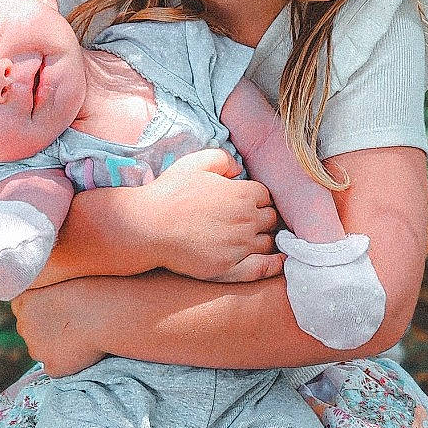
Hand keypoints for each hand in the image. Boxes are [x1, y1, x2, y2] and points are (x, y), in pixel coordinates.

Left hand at [11, 282, 105, 376]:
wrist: (103, 315)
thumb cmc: (91, 293)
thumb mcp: (61, 283)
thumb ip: (47, 296)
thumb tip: (52, 307)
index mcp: (24, 302)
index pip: (20, 307)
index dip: (38, 310)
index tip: (54, 309)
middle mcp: (24, 326)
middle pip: (28, 331)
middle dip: (42, 329)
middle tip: (67, 325)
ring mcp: (36, 349)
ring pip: (39, 350)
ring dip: (52, 347)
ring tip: (77, 338)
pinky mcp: (52, 366)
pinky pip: (54, 367)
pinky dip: (64, 363)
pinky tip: (80, 352)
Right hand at [139, 149, 281, 282]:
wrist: (147, 227)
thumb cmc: (170, 193)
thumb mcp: (195, 162)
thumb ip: (224, 159)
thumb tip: (238, 170)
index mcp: (244, 194)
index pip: (265, 196)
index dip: (255, 198)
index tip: (243, 202)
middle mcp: (247, 220)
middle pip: (270, 219)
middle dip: (261, 217)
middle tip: (245, 219)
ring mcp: (240, 246)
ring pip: (267, 242)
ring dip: (262, 238)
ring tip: (250, 238)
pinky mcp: (229, 267)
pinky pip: (262, 267)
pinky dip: (274, 264)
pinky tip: (279, 261)